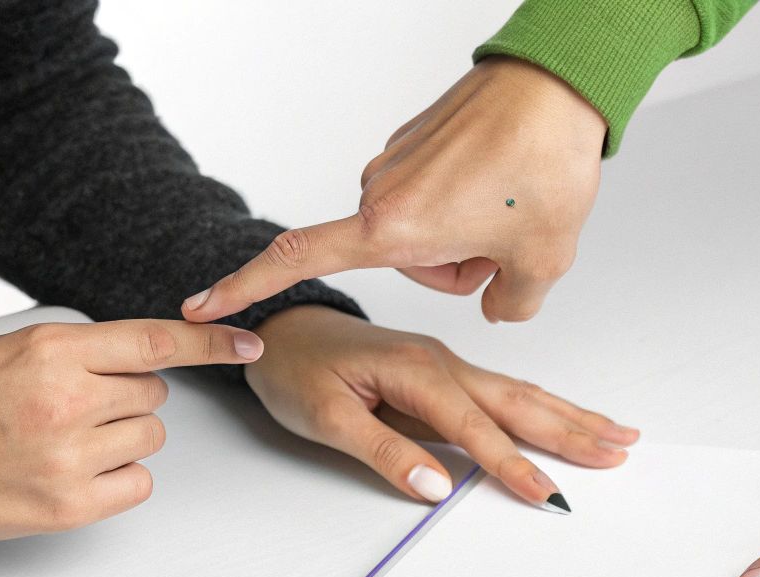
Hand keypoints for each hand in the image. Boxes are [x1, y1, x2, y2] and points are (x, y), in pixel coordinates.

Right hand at [0, 320, 261, 546]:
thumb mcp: (3, 351)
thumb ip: (71, 352)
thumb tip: (131, 357)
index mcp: (50, 351)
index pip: (155, 341)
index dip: (210, 342)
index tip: (247, 343)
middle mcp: (67, 399)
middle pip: (153, 394)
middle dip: (126, 398)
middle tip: (74, 408)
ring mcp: (70, 456)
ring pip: (150, 438)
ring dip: (122, 438)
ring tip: (64, 441)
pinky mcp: (70, 505)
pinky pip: (137, 483)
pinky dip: (117, 479)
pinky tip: (73, 472)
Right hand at [184, 57, 606, 325]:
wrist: (557, 86)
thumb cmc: (543, 166)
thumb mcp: (542, 264)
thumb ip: (510, 305)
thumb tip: (498, 307)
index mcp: (393, 227)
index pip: (299, 261)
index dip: (247, 287)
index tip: (202, 307)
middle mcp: (381, 191)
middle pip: (409, 263)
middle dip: (460, 265)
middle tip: (508, 241)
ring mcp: (397, 163)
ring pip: (427, 231)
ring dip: (470, 233)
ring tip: (514, 204)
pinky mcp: (417, 142)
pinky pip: (438, 196)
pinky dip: (473, 202)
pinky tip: (509, 181)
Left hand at [245, 306, 635, 506]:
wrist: (280, 329)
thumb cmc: (295, 369)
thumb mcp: (324, 416)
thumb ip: (382, 450)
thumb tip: (435, 486)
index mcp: (416, 371)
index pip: (476, 427)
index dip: (513, 464)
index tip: (547, 493)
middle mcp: (443, 363)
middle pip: (519, 403)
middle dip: (573, 430)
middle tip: (620, 452)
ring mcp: (449, 366)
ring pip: (521, 395)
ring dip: (571, 416)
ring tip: (617, 434)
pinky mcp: (447, 375)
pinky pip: (506, 393)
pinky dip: (546, 407)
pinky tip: (569, 416)